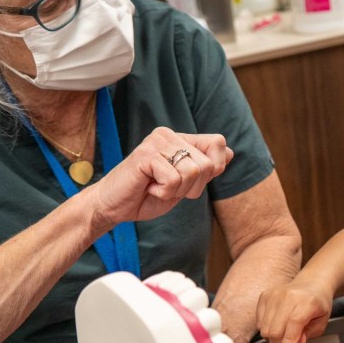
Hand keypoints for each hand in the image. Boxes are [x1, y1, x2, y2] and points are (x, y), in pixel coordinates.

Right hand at [90, 127, 231, 228]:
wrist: (114, 207)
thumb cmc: (146, 196)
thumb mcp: (184, 184)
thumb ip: (204, 169)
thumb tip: (229, 152)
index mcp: (180, 139)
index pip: (217, 143)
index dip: (213, 168)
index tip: (188, 180)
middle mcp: (169, 135)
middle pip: (208, 164)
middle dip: (192, 187)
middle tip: (167, 187)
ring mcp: (156, 142)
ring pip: (192, 172)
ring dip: (177, 190)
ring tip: (156, 187)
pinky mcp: (145, 155)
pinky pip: (173, 180)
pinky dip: (163, 192)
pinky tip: (148, 187)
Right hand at [256, 278, 332, 342]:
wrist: (311, 284)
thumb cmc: (317, 303)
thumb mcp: (321, 322)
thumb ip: (308, 335)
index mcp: (308, 301)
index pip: (294, 323)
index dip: (288, 342)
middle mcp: (288, 296)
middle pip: (275, 330)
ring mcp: (274, 295)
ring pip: (265, 329)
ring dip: (273, 339)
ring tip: (284, 335)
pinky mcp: (264, 296)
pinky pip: (259, 322)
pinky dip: (267, 329)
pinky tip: (278, 325)